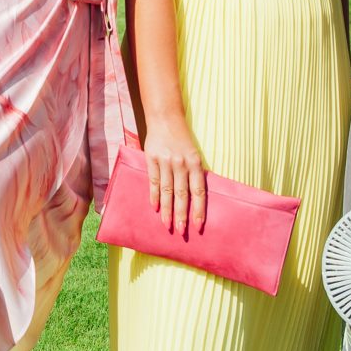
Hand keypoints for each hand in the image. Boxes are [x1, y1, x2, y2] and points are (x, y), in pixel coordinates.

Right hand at [144, 116, 206, 234]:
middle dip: (182, 215)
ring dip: (167, 210)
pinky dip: (153, 195)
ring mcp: (165, 161)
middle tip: (182, 232)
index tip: (198, 225)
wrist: (165, 118)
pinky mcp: (151, 158)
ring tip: (167, 225)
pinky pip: (153, 180)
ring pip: (166, 191)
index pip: (198, 191)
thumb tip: (197, 197)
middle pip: (182, 194)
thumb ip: (194, 173)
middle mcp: (181, 163)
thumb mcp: (194, 153)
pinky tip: (154, 208)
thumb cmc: (182, 139)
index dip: (198, 209)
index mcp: (195, 163)